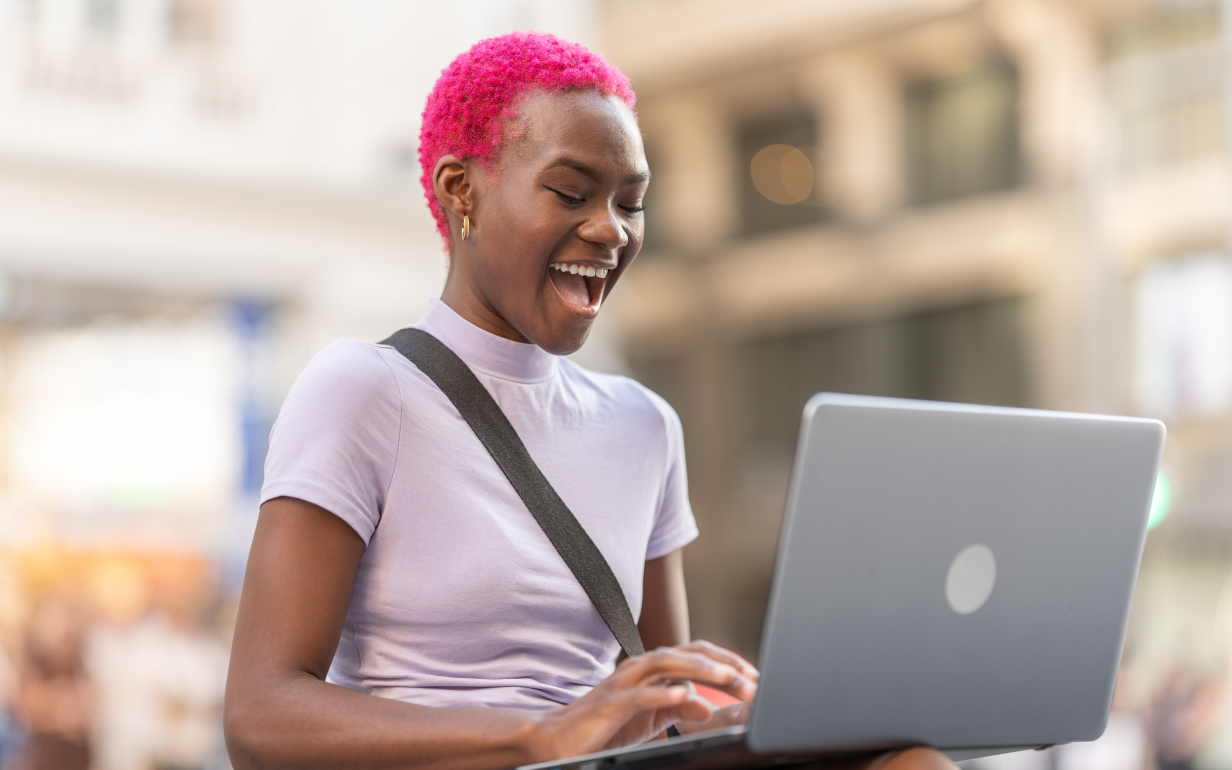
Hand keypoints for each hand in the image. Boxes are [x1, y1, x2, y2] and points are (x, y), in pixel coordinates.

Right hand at [527, 640, 758, 761]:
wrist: (559, 738)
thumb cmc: (605, 725)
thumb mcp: (651, 718)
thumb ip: (679, 708)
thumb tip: (709, 707)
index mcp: (651, 670)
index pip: (695, 655)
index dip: (726, 661)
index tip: (753, 677)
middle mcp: (640, 668)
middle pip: (686, 654)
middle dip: (722, 664)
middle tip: (751, 679)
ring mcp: (624, 682)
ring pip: (666, 665)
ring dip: (700, 670)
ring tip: (727, 677)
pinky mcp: (611, 702)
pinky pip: (640, 694)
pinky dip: (663, 693)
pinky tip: (684, 695)